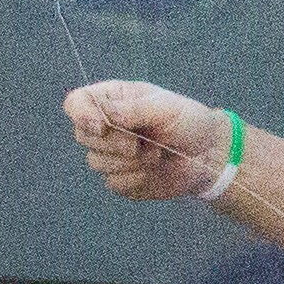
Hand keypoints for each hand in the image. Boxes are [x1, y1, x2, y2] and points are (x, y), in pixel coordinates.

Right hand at [65, 81, 220, 200]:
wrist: (208, 155)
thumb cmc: (188, 122)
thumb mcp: (166, 108)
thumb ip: (134, 110)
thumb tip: (104, 115)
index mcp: (112, 100)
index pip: (76, 102)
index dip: (81, 115)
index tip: (100, 126)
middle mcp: (105, 126)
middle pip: (82, 135)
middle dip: (116, 142)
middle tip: (146, 140)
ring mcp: (109, 154)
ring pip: (96, 162)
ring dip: (130, 161)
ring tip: (157, 152)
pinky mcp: (118, 178)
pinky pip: (113, 183)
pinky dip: (136, 178)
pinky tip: (154, 170)